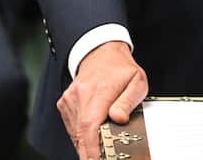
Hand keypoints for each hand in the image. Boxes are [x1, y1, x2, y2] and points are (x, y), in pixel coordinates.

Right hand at [58, 42, 147, 159]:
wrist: (101, 54)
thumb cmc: (121, 70)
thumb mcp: (137, 82)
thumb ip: (128, 102)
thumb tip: (118, 118)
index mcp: (98, 91)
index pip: (90, 125)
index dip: (93, 148)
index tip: (98, 159)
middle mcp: (80, 95)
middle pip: (81, 134)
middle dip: (90, 153)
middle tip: (102, 159)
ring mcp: (70, 100)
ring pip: (75, 133)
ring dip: (87, 146)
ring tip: (101, 150)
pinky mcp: (65, 104)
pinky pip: (72, 127)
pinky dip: (81, 136)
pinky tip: (93, 136)